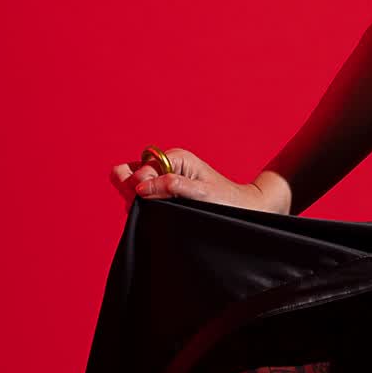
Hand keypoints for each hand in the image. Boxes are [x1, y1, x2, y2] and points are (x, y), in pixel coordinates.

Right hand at [110, 148, 277, 211]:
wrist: (244, 209)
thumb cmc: (226, 200)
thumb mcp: (201, 193)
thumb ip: (171, 186)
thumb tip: (141, 188)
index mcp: (174, 157)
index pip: (138, 169)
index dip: (141, 185)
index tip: (153, 198)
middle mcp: (165, 166)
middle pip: (127, 174)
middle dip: (132, 191)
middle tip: (153, 203)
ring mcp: (162, 181)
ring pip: (130, 188)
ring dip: (138, 202)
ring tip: (162, 210)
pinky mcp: (164, 194)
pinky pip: (140, 199)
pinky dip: (144, 208)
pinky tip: (161, 214)